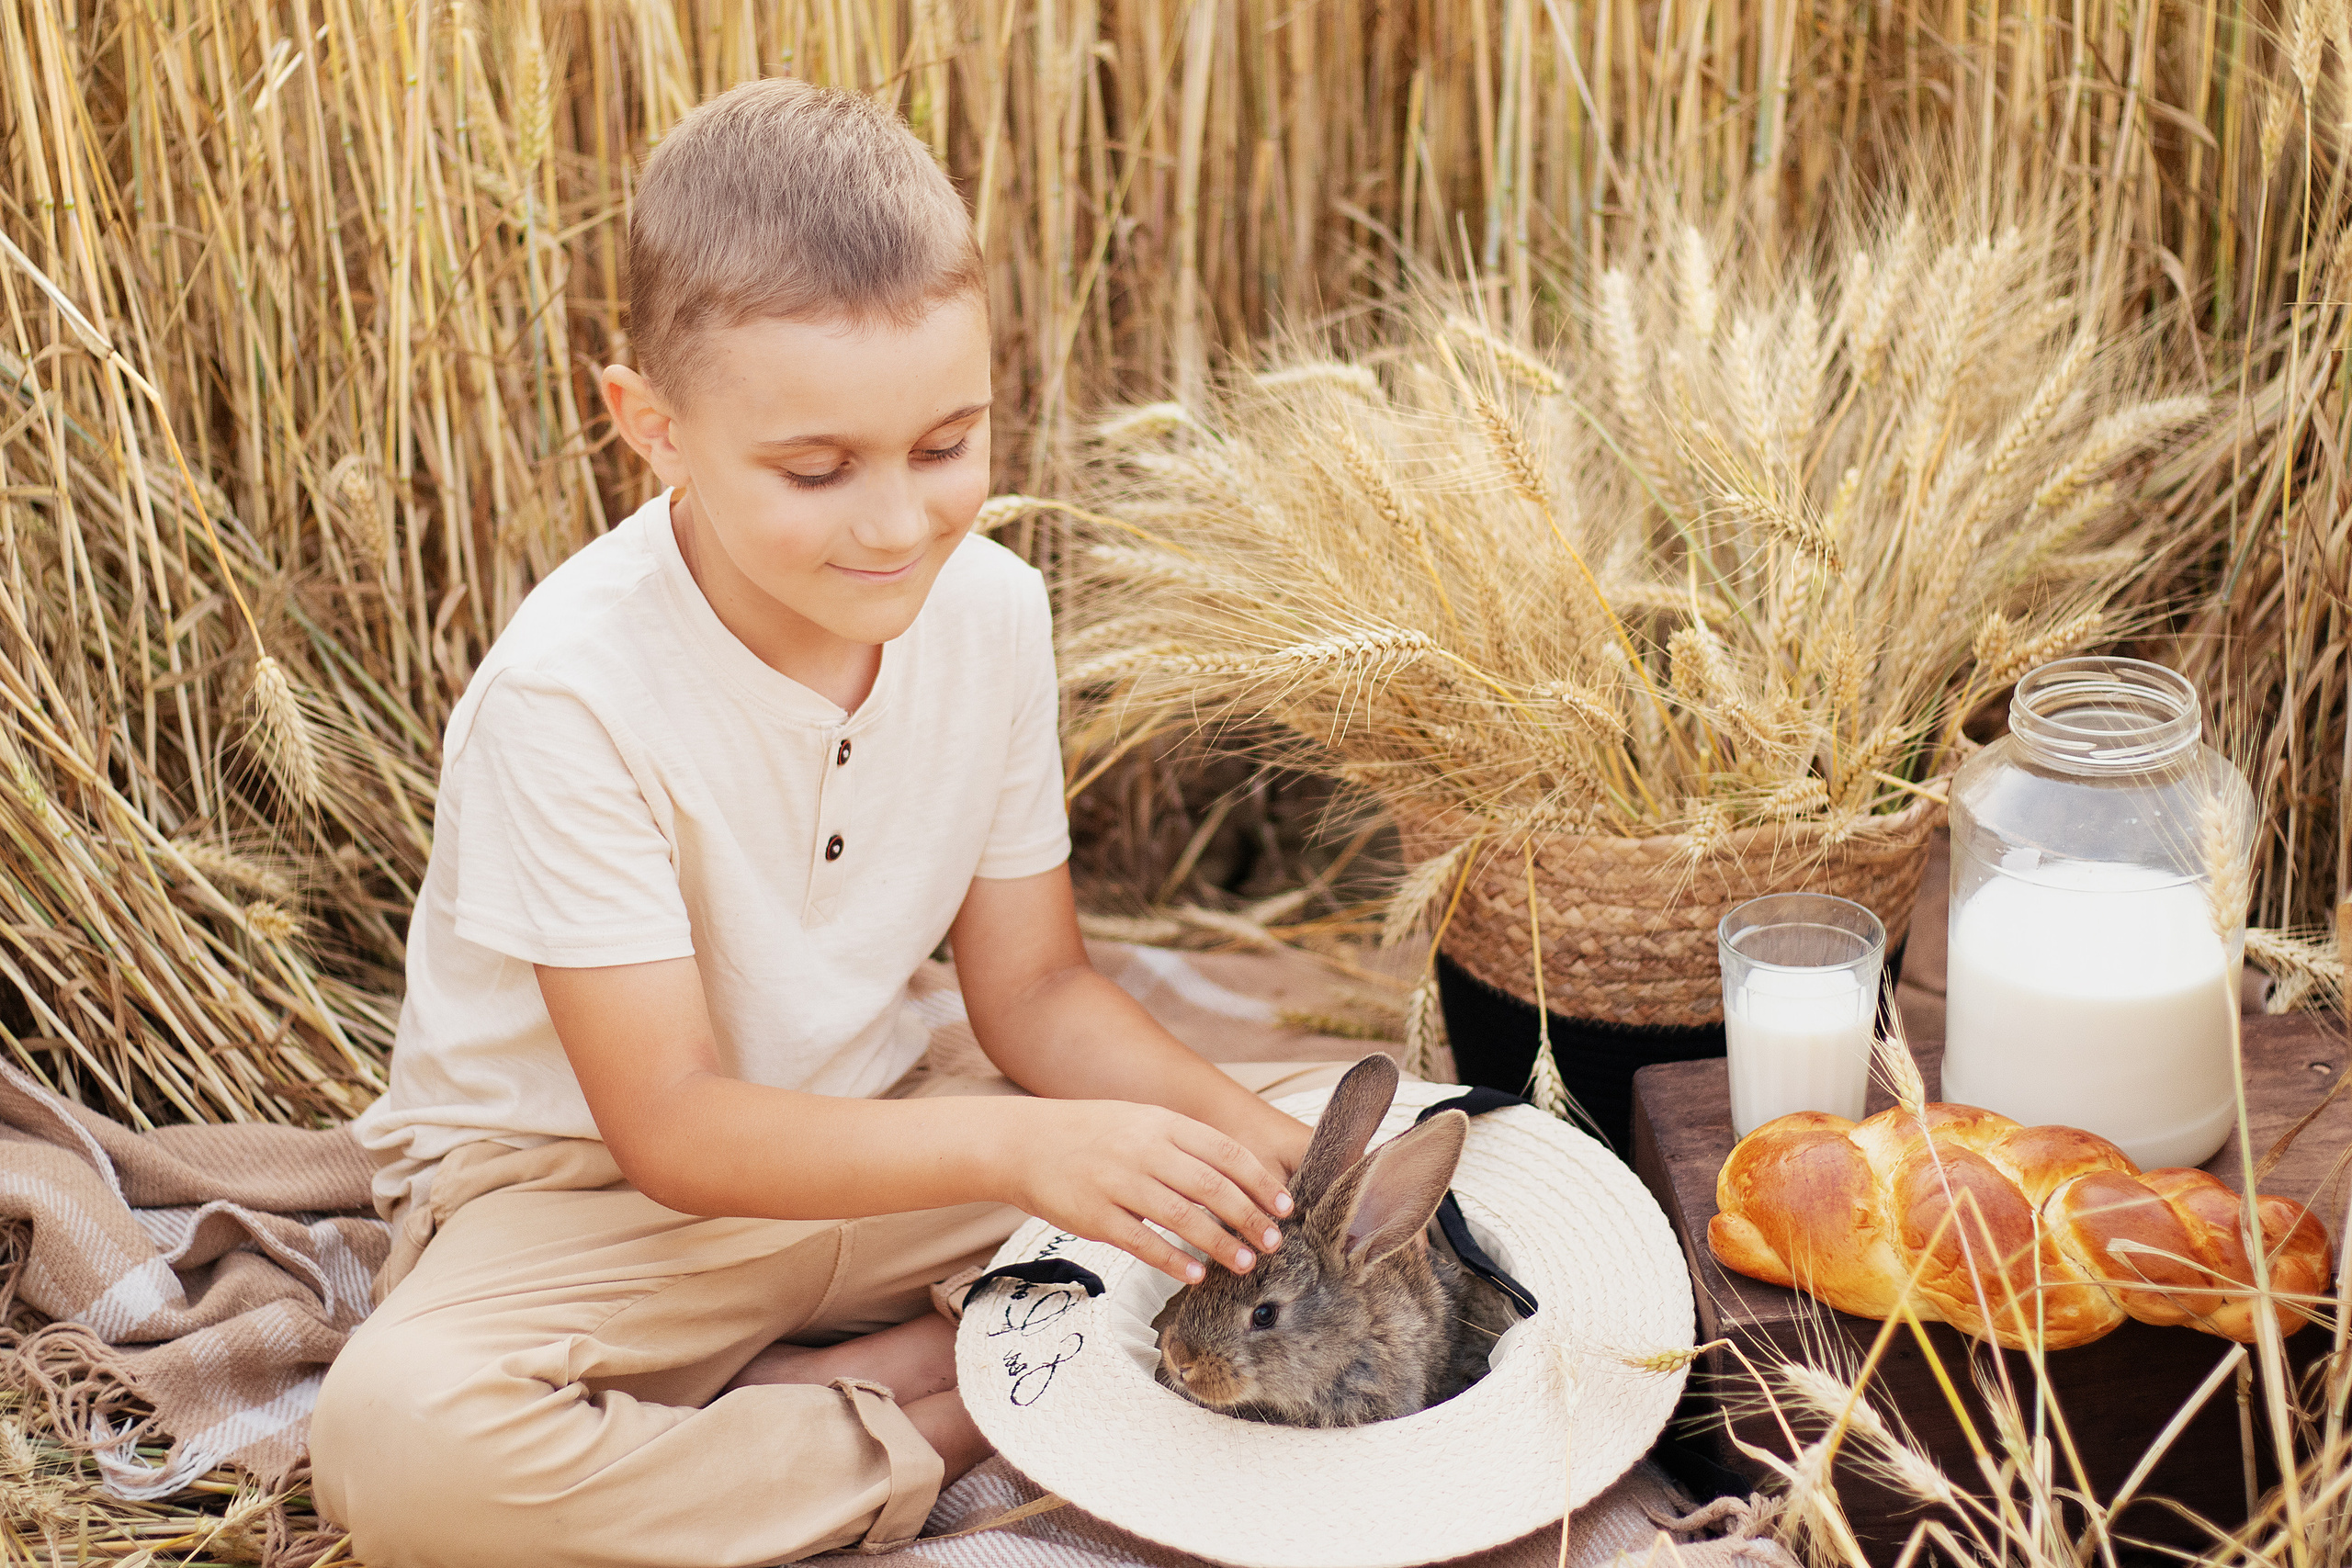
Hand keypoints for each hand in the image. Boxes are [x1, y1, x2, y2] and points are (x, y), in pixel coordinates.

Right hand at [1005, 1100, 1296, 1283]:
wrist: (1025, 1142)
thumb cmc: (1093, 1136)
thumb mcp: (1141, 1123)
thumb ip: (1184, 1146)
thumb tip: (1239, 1178)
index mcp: (1161, 1124)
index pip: (1225, 1152)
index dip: (1260, 1181)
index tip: (1285, 1206)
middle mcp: (1144, 1150)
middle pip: (1212, 1186)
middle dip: (1249, 1217)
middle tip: (1274, 1242)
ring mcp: (1118, 1182)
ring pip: (1182, 1217)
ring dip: (1219, 1243)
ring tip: (1244, 1263)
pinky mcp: (1094, 1215)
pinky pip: (1142, 1242)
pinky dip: (1174, 1259)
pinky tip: (1196, 1274)